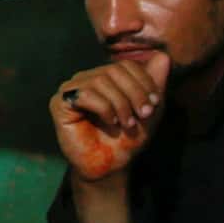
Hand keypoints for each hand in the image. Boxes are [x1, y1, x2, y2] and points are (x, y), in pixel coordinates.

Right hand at [50, 51, 171, 182]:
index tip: (154, 103)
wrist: (110, 166)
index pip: (125, 65)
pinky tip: (110, 122)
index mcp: (105, 77)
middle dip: (134, 93)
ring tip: (127, 123)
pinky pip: (85, 94)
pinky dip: (104, 108)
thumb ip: (156, 83)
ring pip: (100, 81)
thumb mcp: (148, 109)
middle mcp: (86, 79)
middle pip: (114, 70)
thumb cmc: (127, 139)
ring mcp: (70, 89)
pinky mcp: (59, 103)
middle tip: (144, 114)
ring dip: (120, 103)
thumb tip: (163, 56)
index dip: (143, 81)